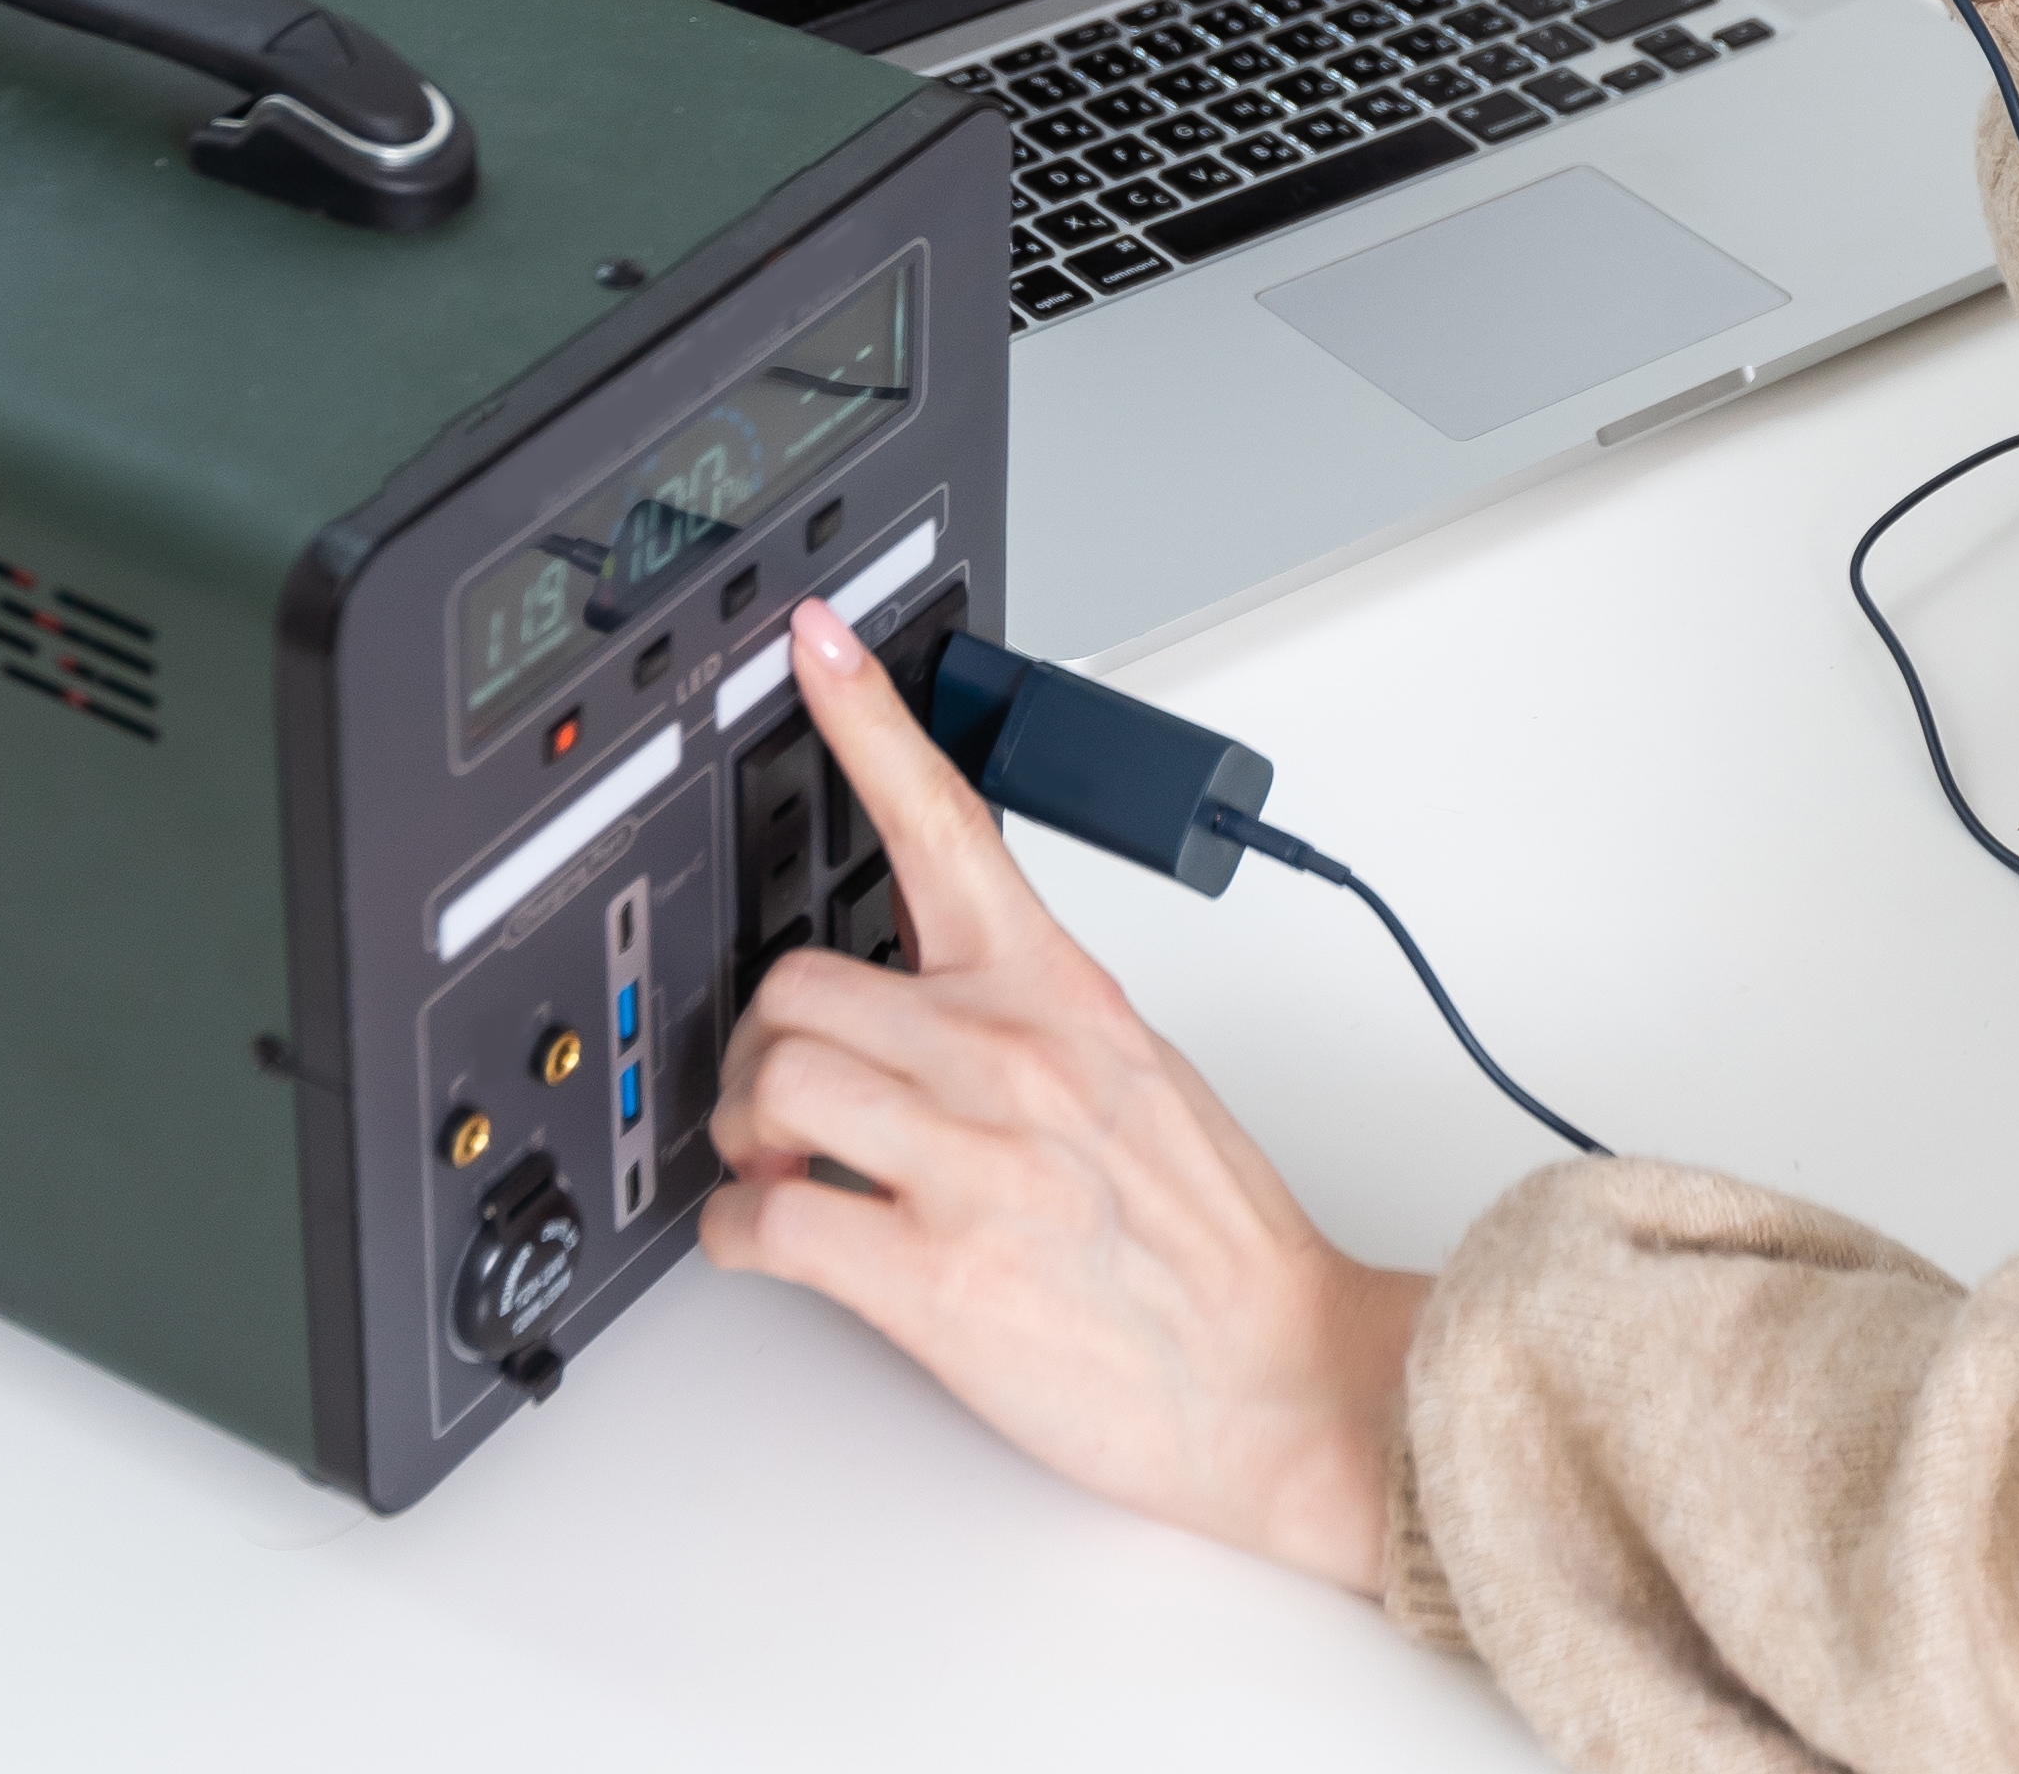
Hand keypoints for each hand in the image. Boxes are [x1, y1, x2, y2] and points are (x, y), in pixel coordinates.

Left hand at [697, 605, 1428, 1592]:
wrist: (1277, 1372)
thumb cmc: (1211, 1240)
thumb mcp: (1137, 1069)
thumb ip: (1031, 1013)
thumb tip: (935, 992)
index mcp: (1061, 993)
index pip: (945, 821)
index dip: (866, 719)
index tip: (815, 645)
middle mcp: (1008, 1058)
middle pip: (798, 985)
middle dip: (767, 1049)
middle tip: (782, 1102)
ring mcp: (968, 1163)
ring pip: (770, 1082)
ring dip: (745, 1136)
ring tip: (783, 1171)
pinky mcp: (930, 1275)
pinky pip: (766, 1222)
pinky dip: (741, 1236)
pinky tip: (779, 1243)